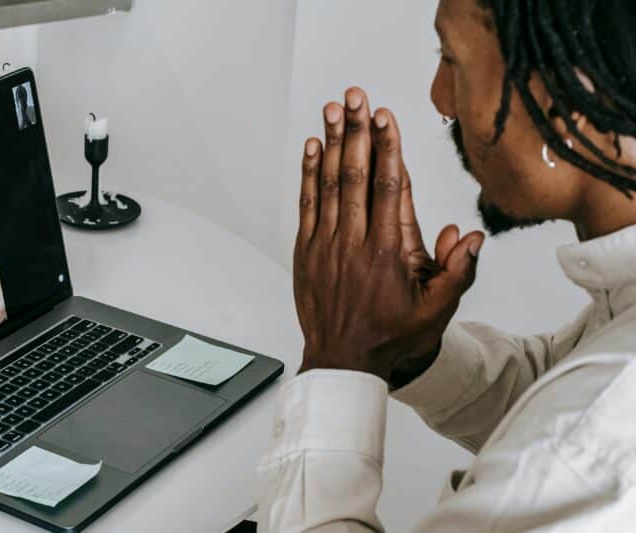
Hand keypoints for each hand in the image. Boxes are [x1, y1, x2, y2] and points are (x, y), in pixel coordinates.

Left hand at [293, 87, 484, 383]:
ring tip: (333, 109)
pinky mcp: (306, 251)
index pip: (388, 189)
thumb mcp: (436, 312)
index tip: (385, 118)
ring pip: (329, 185)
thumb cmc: (390, 336)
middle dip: (356, 132)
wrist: (342, 362)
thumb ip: (458, 273)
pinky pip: (308, 205)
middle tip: (356, 97)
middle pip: (355, 176)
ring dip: (330, 144)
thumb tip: (471, 235)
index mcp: (387, 253)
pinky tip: (311, 148)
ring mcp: (326, 246)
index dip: (386, 149)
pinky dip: (309, 175)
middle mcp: (354, 243)